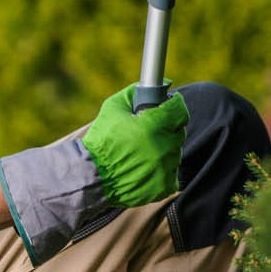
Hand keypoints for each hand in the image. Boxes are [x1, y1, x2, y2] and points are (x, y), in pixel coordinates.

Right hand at [81, 85, 188, 207]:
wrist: (90, 176)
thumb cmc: (101, 140)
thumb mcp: (113, 108)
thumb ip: (134, 93)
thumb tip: (154, 85)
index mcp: (154, 126)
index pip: (179, 110)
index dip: (174, 106)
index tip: (168, 106)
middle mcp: (163, 147)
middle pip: (178, 131)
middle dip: (166, 128)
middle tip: (150, 130)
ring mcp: (165, 168)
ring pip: (175, 152)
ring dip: (164, 149)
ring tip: (143, 151)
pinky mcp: (163, 186)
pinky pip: (172, 173)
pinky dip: (163, 170)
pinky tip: (147, 167)